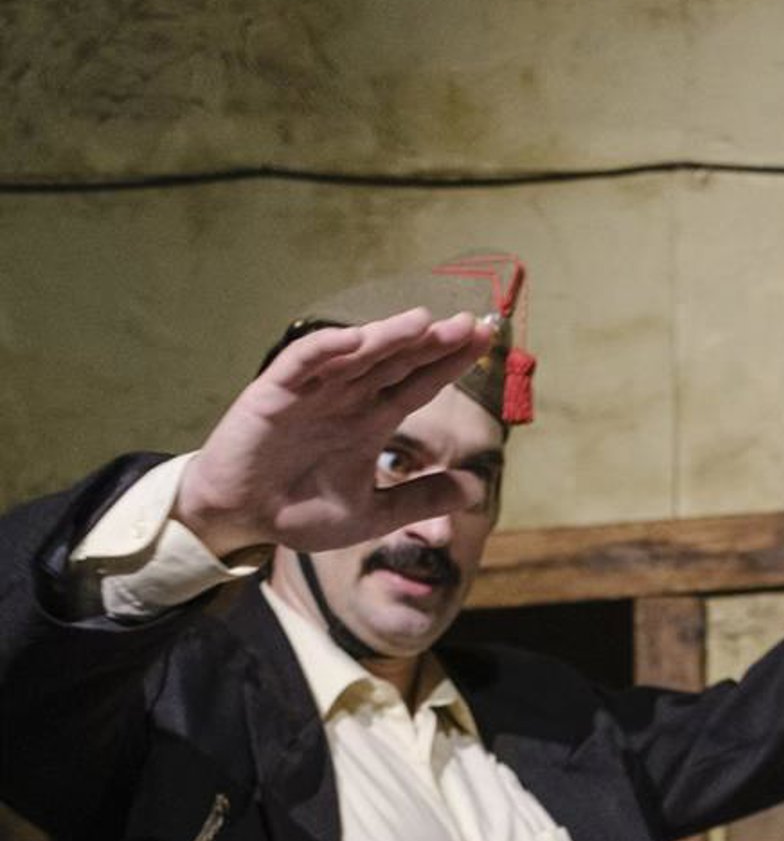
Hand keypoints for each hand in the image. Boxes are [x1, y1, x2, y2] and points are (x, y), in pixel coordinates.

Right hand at [176, 310, 493, 563]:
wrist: (244, 518)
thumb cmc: (302, 512)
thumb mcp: (373, 513)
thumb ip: (421, 499)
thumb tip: (476, 490)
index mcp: (370, 420)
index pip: (418, 383)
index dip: (449, 363)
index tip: (483, 341)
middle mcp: (346, 397)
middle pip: (396, 361)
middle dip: (430, 342)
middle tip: (470, 323)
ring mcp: (312, 391)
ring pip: (355, 355)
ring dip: (387, 337)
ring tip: (423, 321)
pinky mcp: (274, 394)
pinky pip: (302, 364)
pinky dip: (326, 350)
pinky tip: (355, 339)